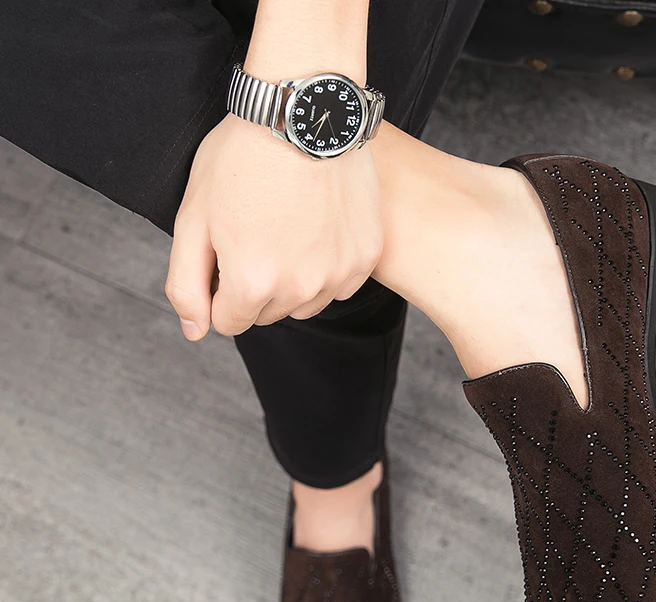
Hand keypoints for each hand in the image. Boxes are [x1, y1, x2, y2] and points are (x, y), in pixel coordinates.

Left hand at [164, 112, 382, 339]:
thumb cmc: (242, 158)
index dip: (220, 287)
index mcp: (252, 284)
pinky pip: (338, 285)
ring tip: (287, 229)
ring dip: (291, 281)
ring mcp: (338, 275)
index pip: (228, 321)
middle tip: (256, 231)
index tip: (226, 250)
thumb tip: (195, 331)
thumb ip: (186, 284)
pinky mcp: (365, 259)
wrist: (303, 112)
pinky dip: (325, 267)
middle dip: (255, 284)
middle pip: (266, 314)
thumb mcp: (192, 218)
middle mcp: (300, 290)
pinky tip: (317, 228)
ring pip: (304, 303)